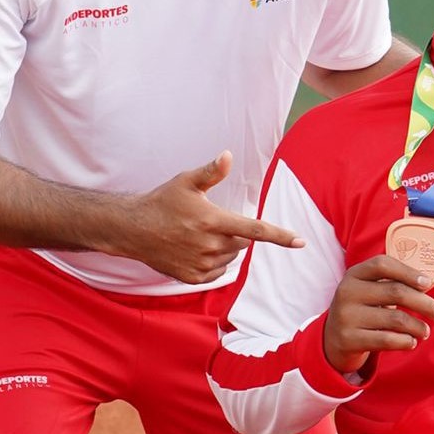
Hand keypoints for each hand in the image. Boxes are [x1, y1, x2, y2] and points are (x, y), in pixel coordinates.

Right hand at [127, 151, 303, 284]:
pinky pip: (217, 272)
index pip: (255, 230)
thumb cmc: (162, 202)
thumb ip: (211, 172)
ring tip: (199, 235)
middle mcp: (210, 245)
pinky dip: (213, 262)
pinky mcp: (193, 277)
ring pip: (231, 258)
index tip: (300, 242)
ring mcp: (201, 264)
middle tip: (212, 222)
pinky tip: (194, 249)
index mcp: (213, 221)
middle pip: (242, 243)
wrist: (133, 230)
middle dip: (234, 233)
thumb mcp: (186, 182)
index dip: (280, 236)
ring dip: (224, 248)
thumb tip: (228, 156)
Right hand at [324, 256, 433, 375]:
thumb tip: (427, 286)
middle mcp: (347, 292)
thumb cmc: (362, 311)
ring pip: (395, 319)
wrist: (332, 340)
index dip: (408, 272)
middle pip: (396, 292)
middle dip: (425, 303)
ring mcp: (346, 316)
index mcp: (354, 275)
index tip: (428, 283)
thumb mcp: (368, 291)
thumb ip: (391, 284)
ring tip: (426, 331)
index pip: (383, 264)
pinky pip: (386, 340)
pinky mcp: (348, 339)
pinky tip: (411, 342)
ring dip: (418, 326)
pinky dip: (405, 341)